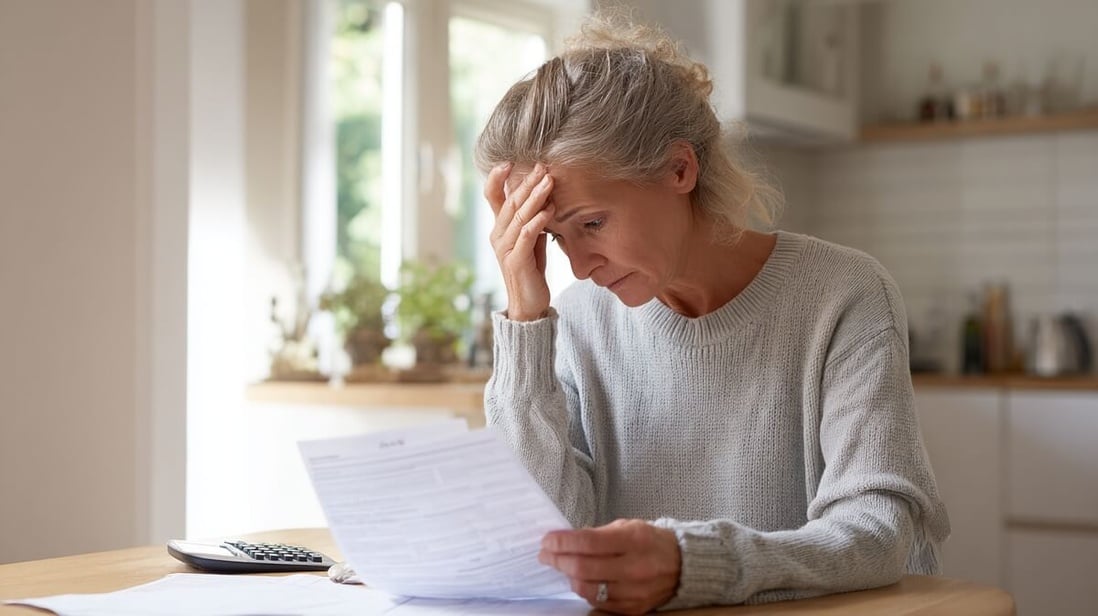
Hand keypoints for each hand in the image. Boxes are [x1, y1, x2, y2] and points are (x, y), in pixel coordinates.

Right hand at [485, 162, 554, 320]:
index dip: (496, 178)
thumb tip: (544, 196)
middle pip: (510, 202)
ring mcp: (505, 248)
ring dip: (535, 197)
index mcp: (499, 228)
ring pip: (519, 216)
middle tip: (542, 166)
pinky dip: (538, 221)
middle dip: (527, 182)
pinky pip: (527, 236)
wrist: (529, 304)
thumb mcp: (531, 239)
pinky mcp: (516, 261)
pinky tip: (550, 210)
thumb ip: (533, 219)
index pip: (492, 197)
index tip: (509, 160)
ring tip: (549, 181)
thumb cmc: (531, 269)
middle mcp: (498, 235)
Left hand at [540, 519, 681, 614]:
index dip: (562, 542)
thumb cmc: (650, 542)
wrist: (682, 565)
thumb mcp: (627, 527)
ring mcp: (634, 592)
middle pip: (583, 568)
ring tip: (563, 567)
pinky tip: (581, 581)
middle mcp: (635, 568)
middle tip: (546, 554)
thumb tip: (565, 540)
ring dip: (569, 578)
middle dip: (558, 560)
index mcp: (633, 540)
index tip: (547, 540)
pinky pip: (599, 604)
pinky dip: (585, 591)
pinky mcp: (633, 609)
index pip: (588, 542)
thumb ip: (597, 534)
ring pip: (588, 589)